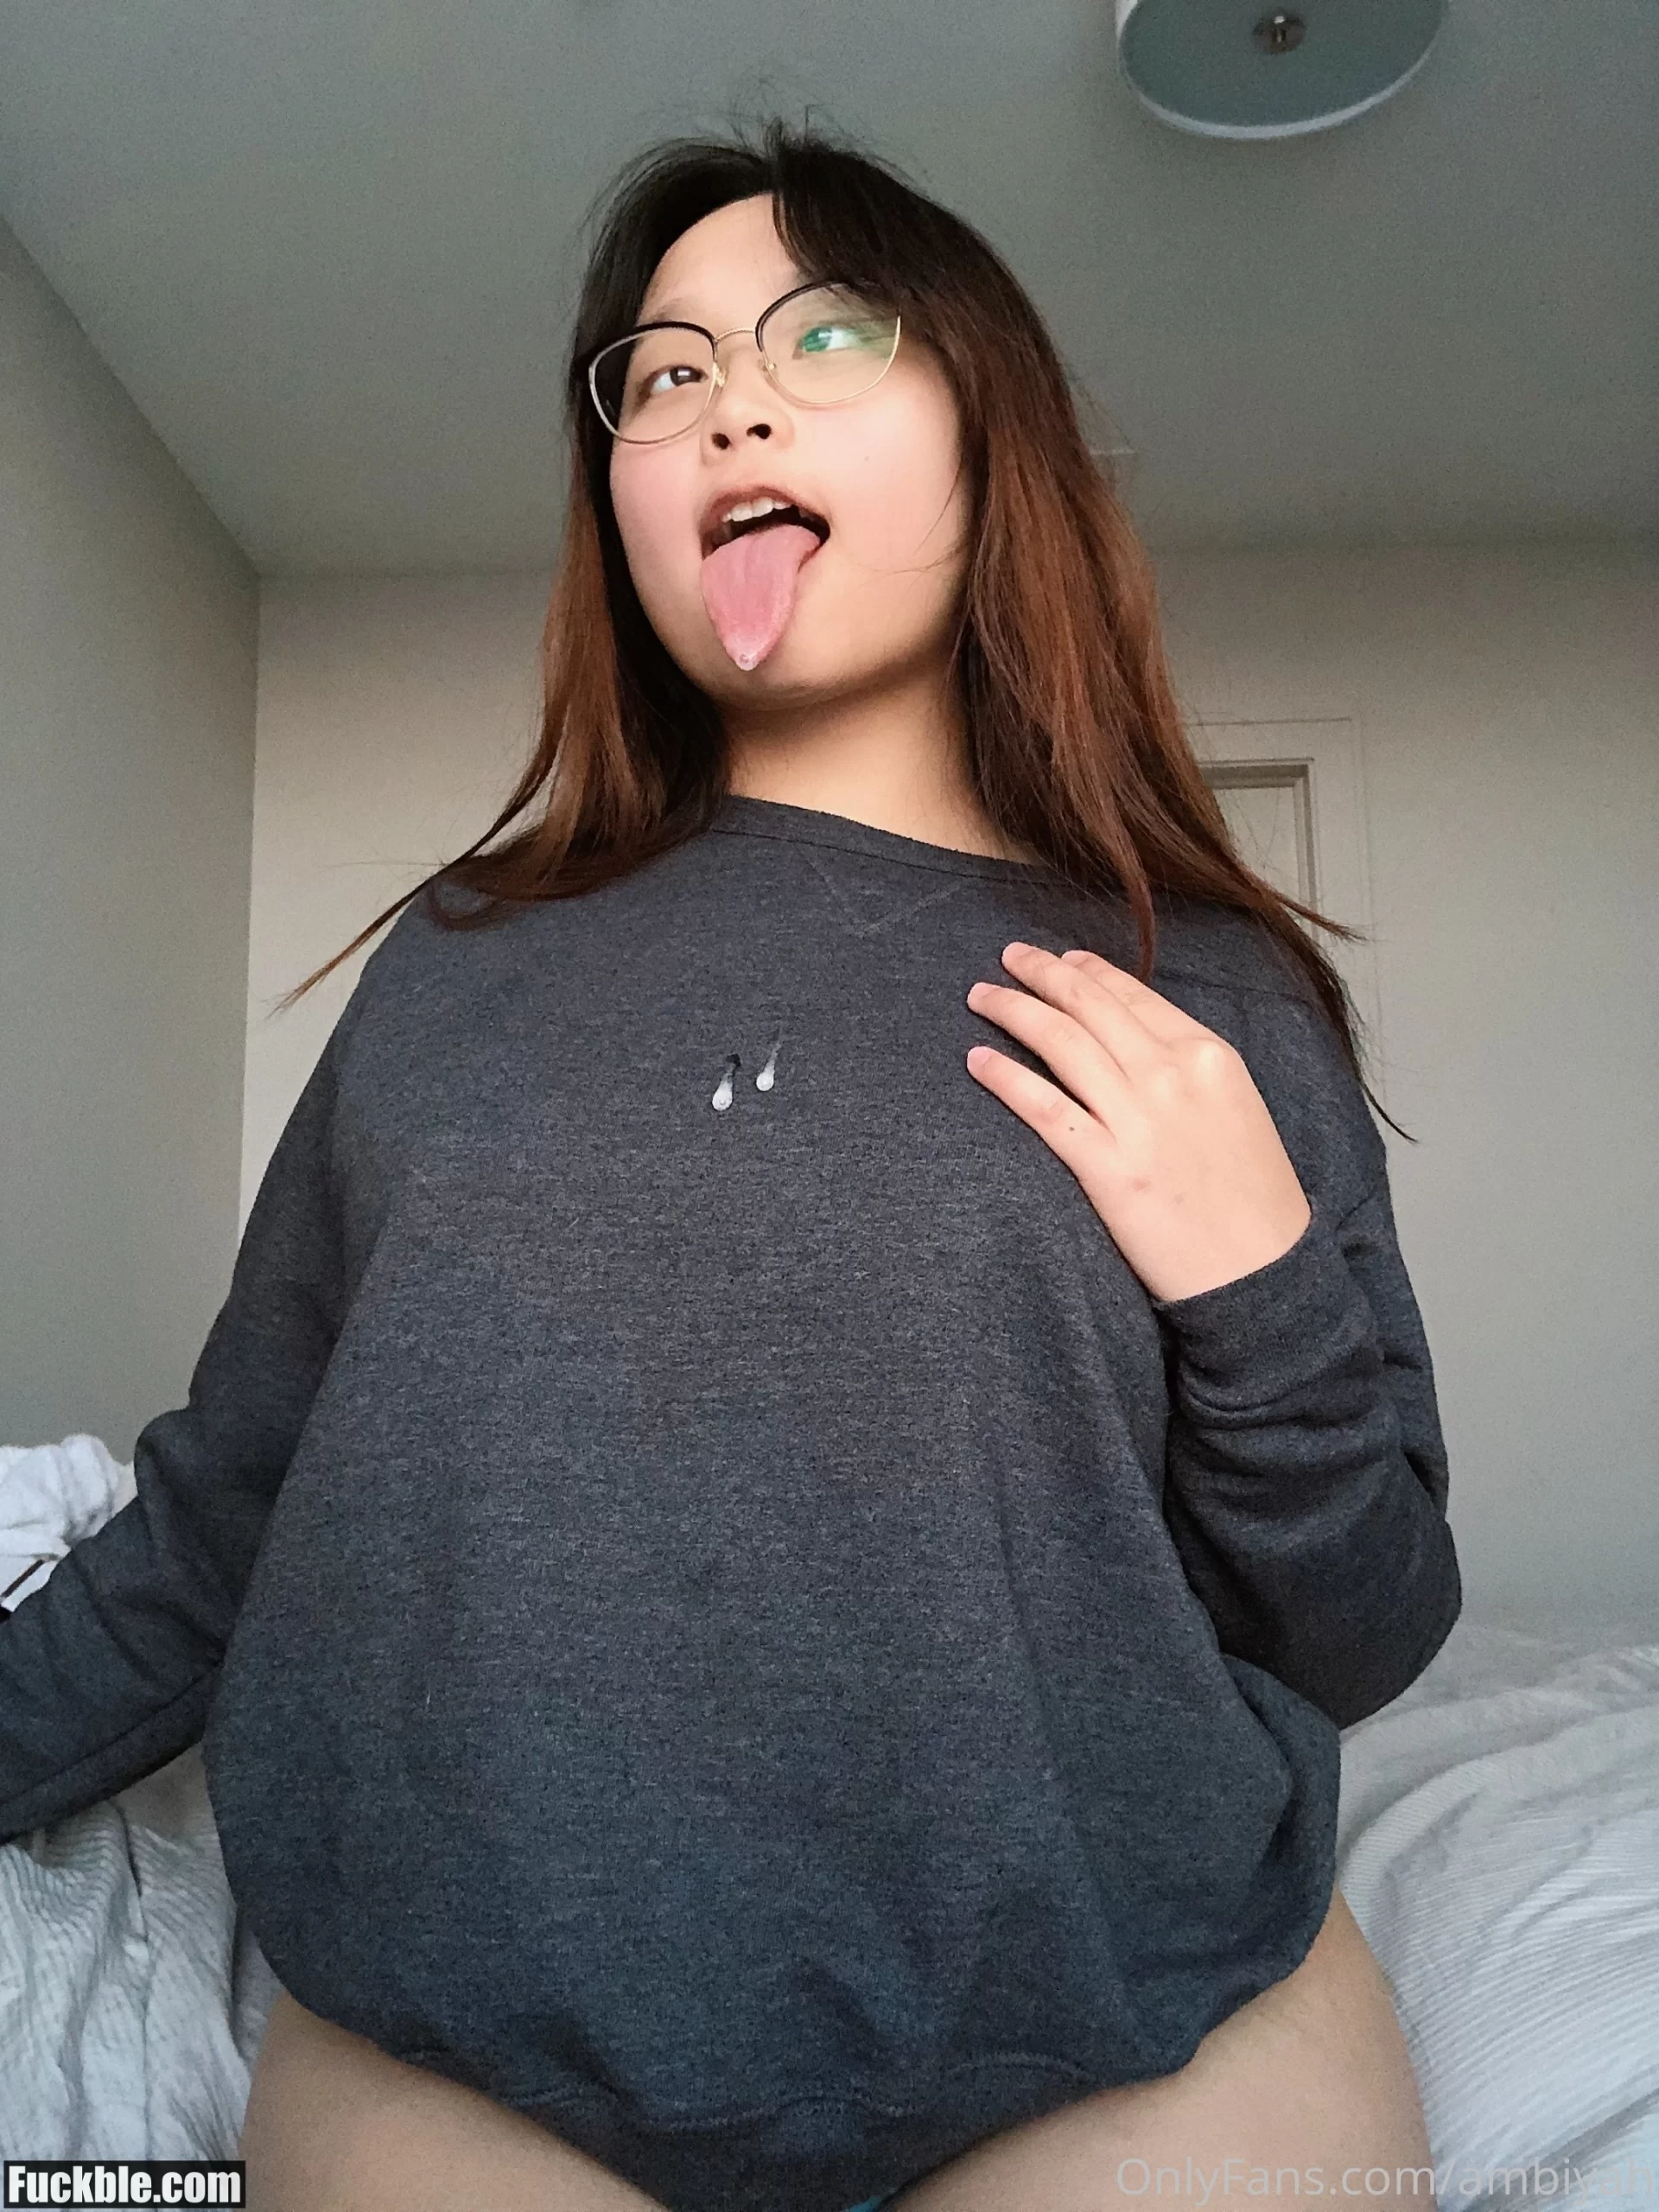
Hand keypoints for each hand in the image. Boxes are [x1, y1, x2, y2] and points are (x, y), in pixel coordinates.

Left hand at [964, 942, 1312, 1304]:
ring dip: (1013, 1010)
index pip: (1133, 996)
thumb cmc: (1256, 1200)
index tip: (1059, 961)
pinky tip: (977, 1060)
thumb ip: (1192, 1071)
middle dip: (1041, 974)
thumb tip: (1140, 1044)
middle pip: (1089, 1006)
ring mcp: (1139, 1121)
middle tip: (1010, 957)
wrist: (1266, 1272)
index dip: (1088, 972)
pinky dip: (1006, 1077)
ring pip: (1061, 1043)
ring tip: (982, 996)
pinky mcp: (1110, 1169)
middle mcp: (1172, 1075)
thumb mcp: (1239, 1108)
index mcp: (1208, 1056)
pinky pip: (1044, 1108)